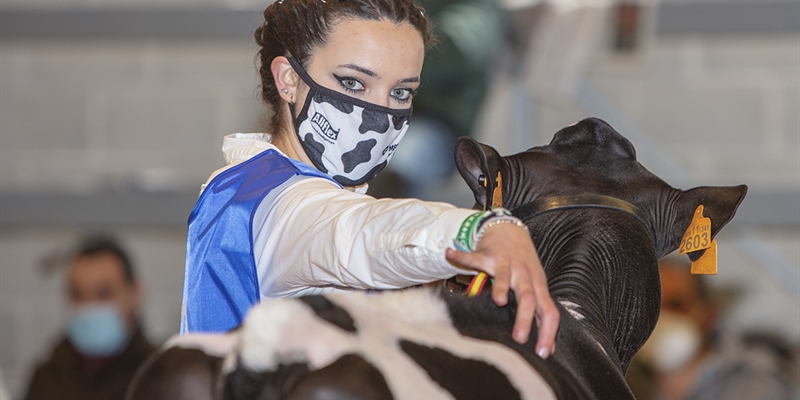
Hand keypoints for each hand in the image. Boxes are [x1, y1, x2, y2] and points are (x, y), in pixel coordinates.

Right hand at [445, 223, 559, 356]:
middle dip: (525, 319)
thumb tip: (548, 348)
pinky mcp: (488, 254)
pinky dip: (461, 257)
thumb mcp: (536, 286)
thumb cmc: (523, 262)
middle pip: (529, 298)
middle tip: (518, 339)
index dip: (548, 332)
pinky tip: (449, 254)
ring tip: (498, 301)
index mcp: (538, 285)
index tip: (541, 353)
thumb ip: (539, 313)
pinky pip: (473, 257)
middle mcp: (524, 275)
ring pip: (506, 277)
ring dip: (502, 288)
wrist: (510, 229)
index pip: (549, 311)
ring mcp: (506, 264)